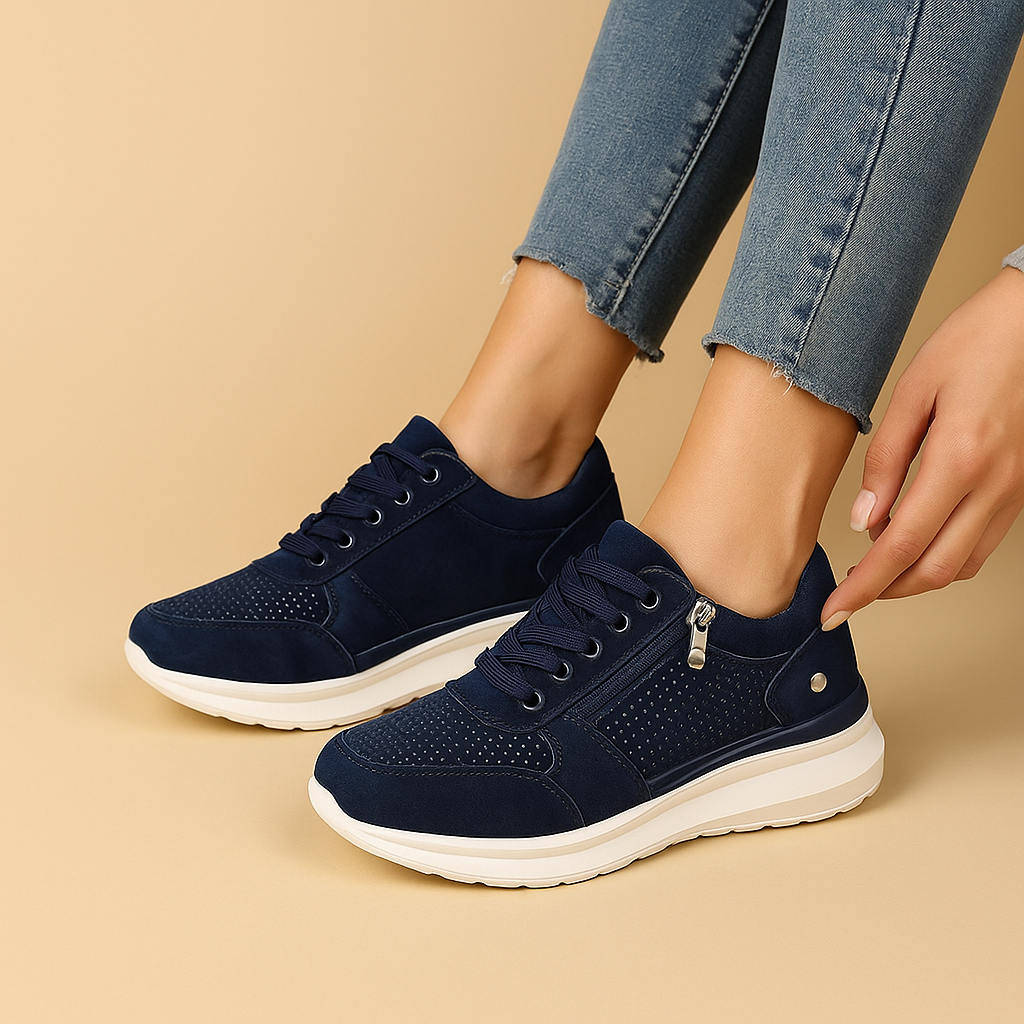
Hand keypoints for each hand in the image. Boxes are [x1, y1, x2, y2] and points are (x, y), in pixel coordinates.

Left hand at [822, 266, 1023, 628]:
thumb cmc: (974, 342)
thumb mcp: (913, 392)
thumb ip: (885, 462)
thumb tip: (864, 520)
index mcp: (959, 459)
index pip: (901, 546)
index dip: (863, 588)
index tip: (834, 612)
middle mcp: (994, 485)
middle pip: (935, 570)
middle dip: (886, 592)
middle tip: (848, 594)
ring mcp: (1015, 491)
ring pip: (962, 565)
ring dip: (915, 579)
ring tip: (874, 571)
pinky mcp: (1022, 490)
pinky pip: (982, 545)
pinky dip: (944, 559)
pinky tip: (916, 545)